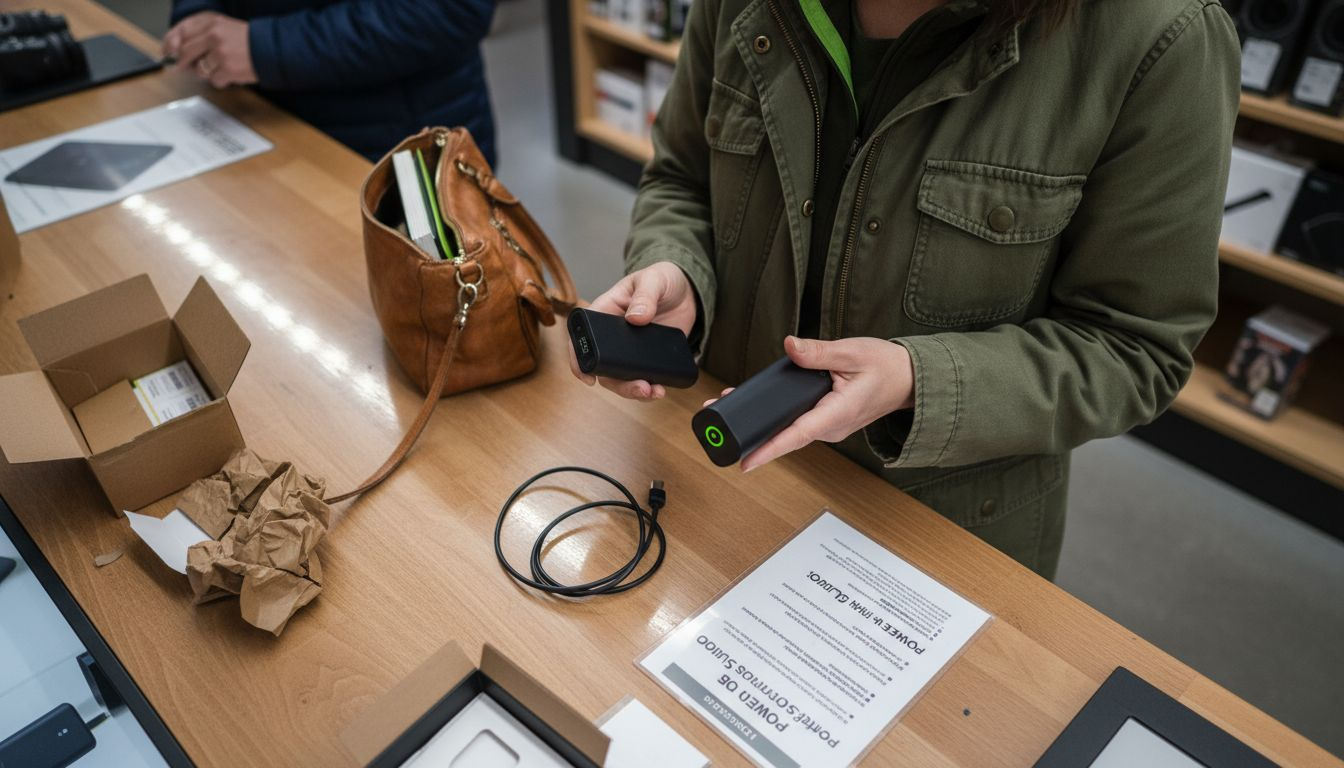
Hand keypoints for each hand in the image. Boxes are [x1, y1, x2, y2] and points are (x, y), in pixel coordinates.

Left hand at [163, 12, 256, 88]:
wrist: (269, 49)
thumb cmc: (246, 41)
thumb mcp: (222, 28)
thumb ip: (200, 35)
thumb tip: (175, 52)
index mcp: (211, 21)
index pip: (181, 31)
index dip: (170, 43)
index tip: (167, 53)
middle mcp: (213, 34)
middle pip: (184, 51)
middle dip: (181, 62)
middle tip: (181, 67)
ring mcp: (220, 52)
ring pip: (198, 69)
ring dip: (206, 72)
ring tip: (219, 66)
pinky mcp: (227, 68)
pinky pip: (213, 80)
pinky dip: (220, 80)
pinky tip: (230, 73)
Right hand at [569, 262, 698, 400]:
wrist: (687, 290)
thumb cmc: (662, 278)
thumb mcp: (653, 280)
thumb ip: (645, 296)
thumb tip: (635, 318)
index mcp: (605, 312)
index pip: (583, 337)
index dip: (579, 359)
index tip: (588, 378)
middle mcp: (613, 336)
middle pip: (603, 367)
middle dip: (618, 384)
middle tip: (640, 387)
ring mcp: (630, 350)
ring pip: (622, 378)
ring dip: (635, 391)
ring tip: (654, 392)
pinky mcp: (648, 358)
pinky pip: (643, 378)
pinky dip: (650, 389)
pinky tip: (660, 389)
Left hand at [711, 336, 913, 471]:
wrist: (908, 379)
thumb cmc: (885, 366)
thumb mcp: (852, 351)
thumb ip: (818, 351)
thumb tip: (789, 346)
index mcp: (837, 414)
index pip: (797, 436)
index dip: (769, 450)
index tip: (745, 462)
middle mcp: (830, 428)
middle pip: (785, 436)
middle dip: (752, 436)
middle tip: (718, 426)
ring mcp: (828, 427)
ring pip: (789, 430)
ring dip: (761, 426)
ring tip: (727, 410)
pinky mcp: (825, 421)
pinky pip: (796, 423)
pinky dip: (775, 418)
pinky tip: (755, 408)